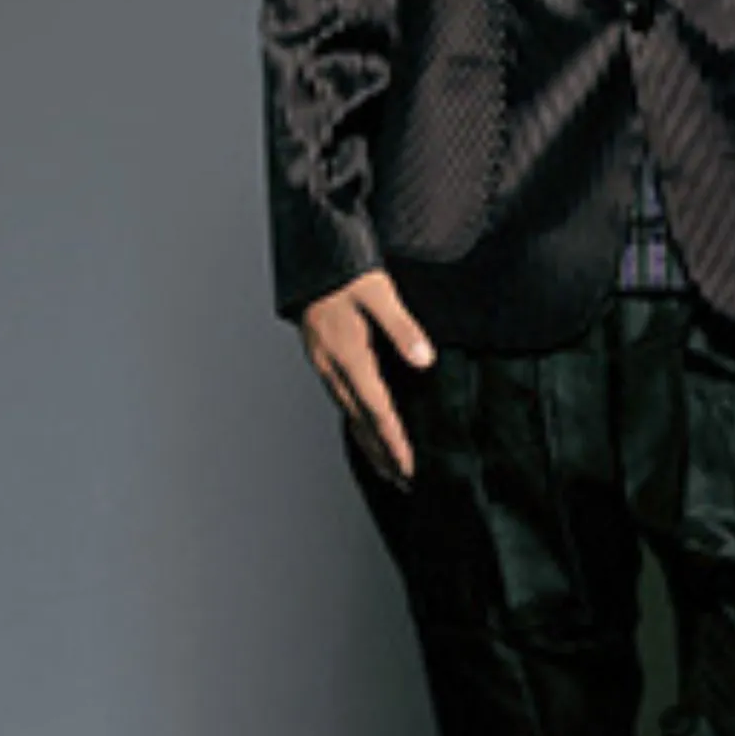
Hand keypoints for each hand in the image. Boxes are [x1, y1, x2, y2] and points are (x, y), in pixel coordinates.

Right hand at [299, 269, 434, 485]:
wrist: (308, 254)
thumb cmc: (344, 268)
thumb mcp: (378, 292)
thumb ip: (402, 327)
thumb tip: (425, 360)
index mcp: (348, 356)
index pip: (377, 411)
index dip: (395, 442)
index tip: (410, 468)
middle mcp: (332, 366)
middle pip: (360, 423)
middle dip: (382, 454)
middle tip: (402, 481)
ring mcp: (324, 363)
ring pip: (348, 414)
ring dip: (368, 443)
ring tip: (385, 467)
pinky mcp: (321, 355)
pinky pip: (340, 399)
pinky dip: (355, 421)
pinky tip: (362, 426)